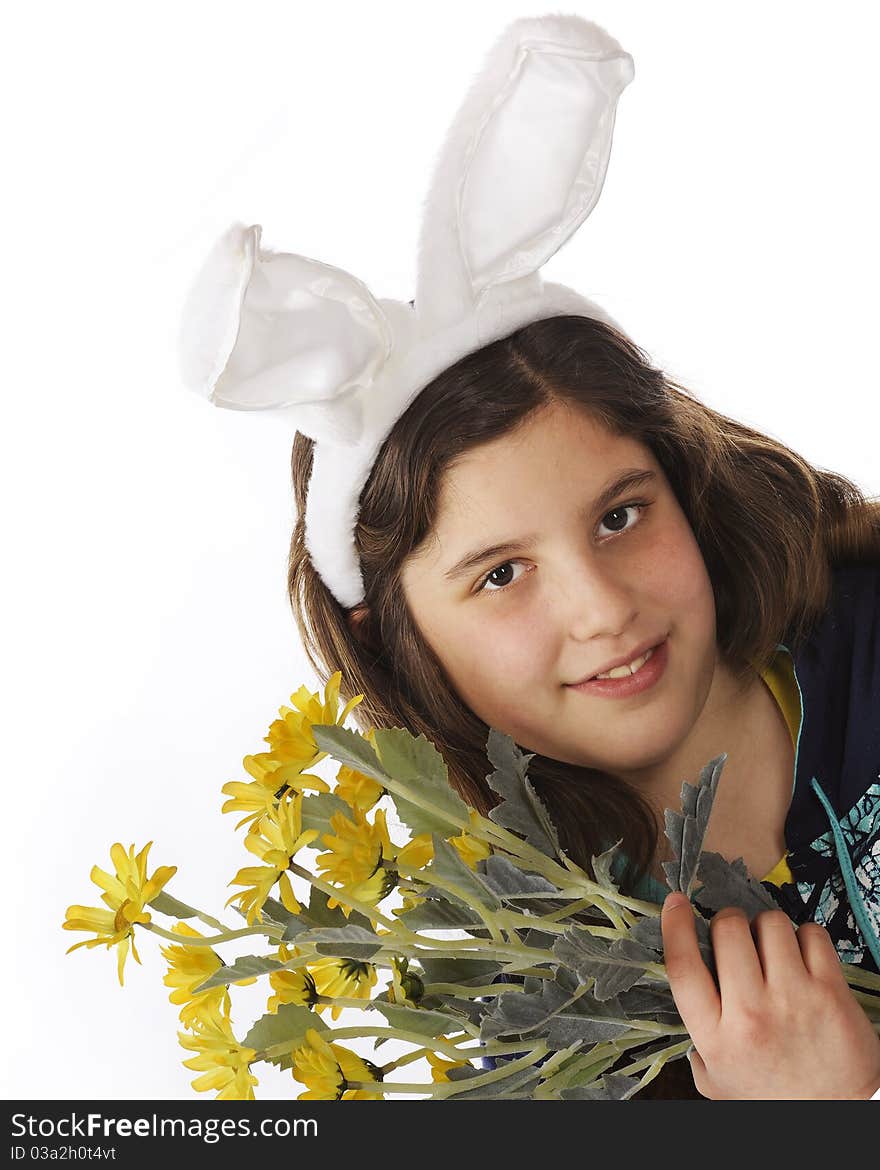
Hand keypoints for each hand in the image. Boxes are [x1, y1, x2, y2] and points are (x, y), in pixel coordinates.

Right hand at [660, 892, 879, 1098]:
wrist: (839, 1115)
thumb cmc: (775, 1097)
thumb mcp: (719, 1082)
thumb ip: (697, 1048)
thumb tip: (688, 1001)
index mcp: (715, 1036)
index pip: (682, 967)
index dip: (674, 925)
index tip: (676, 902)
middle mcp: (749, 1013)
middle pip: (727, 930)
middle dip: (729, 921)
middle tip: (739, 936)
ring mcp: (792, 999)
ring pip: (770, 923)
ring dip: (768, 928)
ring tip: (774, 949)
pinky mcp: (830, 992)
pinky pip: (811, 934)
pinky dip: (806, 937)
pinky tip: (804, 957)